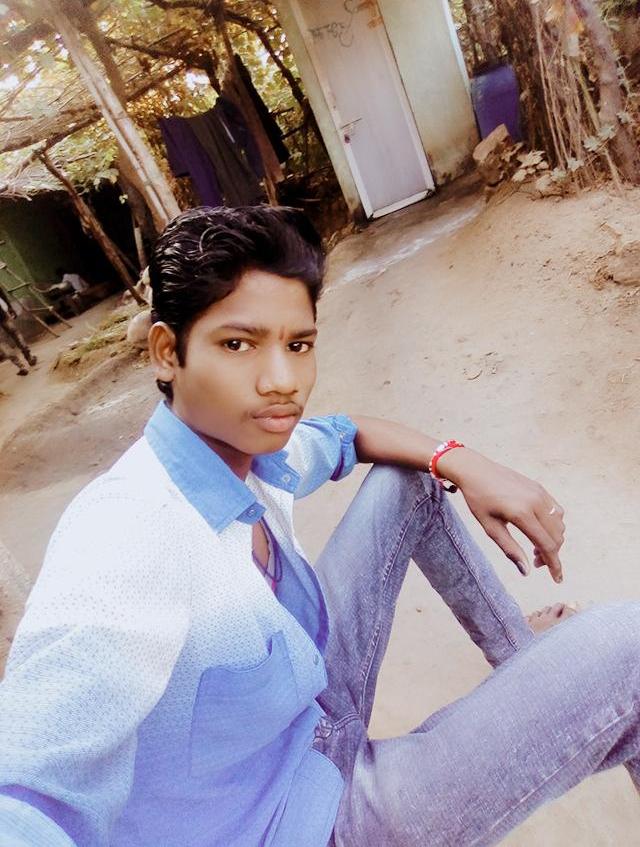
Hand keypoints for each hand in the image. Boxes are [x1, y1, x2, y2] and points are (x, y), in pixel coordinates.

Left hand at [439, 448, 564, 582]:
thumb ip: (510, 549)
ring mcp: (540, 493)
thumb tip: (526, 571)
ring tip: (534, 547)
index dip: (554, 565)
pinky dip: (554, 525)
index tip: (557, 579)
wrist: (475, 470)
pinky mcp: (540, 488)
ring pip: (559, 524)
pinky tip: (538, 530)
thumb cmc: (478, 500)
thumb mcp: (489, 527)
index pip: (547, 545)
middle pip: (556, 536)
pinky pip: (557, 510)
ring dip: (553, 540)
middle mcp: (535, 502)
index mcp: (521, 513)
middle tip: (535, 562)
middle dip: (551, 554)